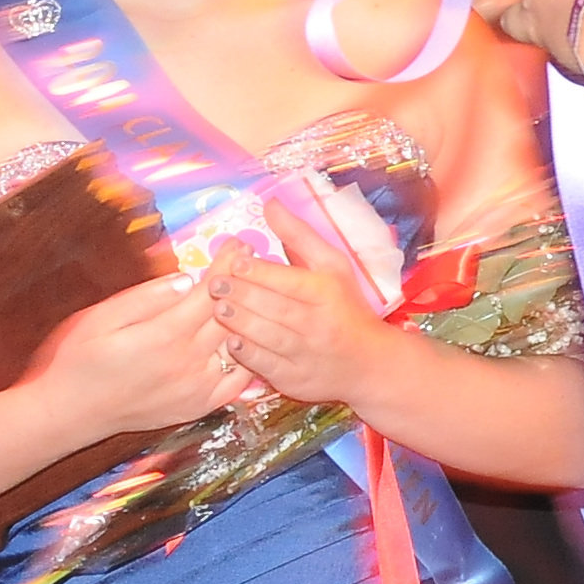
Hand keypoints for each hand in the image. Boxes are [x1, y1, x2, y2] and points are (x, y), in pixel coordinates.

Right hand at [28, 267, 249, 444]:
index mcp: (164, 335)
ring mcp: (198, 387)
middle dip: (244, 283)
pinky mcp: (200, 406)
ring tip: (256, 292)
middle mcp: (188, 362)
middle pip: (230, 314)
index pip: (209, 292)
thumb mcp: (99, 319)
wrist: (72, 414)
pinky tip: (249, 337)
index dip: (226, 266)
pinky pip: (239, 379)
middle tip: (253, 260)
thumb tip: (185, 278)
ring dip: (251, 317)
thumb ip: (144, 298)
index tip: (237, 245)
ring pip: (241, 345)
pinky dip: (249, 355)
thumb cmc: (78, 360)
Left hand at [205, 204, 404, 413]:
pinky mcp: (295, 379)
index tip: (235, 260)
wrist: (368, 364)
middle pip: (273, 307)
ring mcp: (306, 354)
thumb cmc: (346, 306)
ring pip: (266, 336)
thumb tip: (269, 204)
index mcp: (327, 292)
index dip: (259, 271)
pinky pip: (265, 365)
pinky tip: (231, 341)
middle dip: (241, 294)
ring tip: (218, 308)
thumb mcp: (333, 266)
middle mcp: (317, 324)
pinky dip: (246, 353)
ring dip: (238, 322)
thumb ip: (299, 235)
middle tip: (214, 283)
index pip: (288, 280)